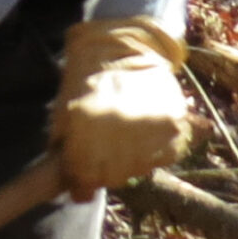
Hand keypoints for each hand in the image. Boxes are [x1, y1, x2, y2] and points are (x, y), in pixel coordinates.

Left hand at [52, 17, 189, 198]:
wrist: (129, 47)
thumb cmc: (90, 75)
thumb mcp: (65, 104)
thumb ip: (63, 143)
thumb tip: (67, 182)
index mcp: (86, 120)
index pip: (83, 174)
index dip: (80, 186)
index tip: (80, 191)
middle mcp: (119, 126)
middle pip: (110, 176)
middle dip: (101, 175)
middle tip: (99, 165)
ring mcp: (150, 128)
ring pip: (136, 169)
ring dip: (126, 165)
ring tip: (120, 143)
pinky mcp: (174, 127)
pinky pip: (160, 157)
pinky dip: (150, 154)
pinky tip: (140, 137)